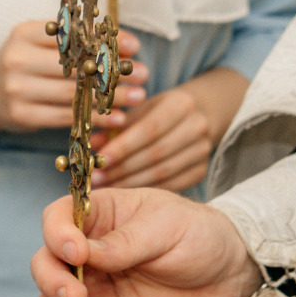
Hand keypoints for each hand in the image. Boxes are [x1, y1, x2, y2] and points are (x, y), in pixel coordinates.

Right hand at [0, 21, 146, 133]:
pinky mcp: (22, 115)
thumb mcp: (37, 43)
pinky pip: (66, 117)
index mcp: (24, 33)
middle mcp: (19, 60)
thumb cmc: (22, 64)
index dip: (105, 41)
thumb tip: (123, 44)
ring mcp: (18, 89)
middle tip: (144, 74)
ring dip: (110, 97)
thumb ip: (72, 40)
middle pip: (75, 66)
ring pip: (73, 94)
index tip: (134, 46)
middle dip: (113, 71)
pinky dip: (95, 119)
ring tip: (138, 97)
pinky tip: (118, 118)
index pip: (72, 35)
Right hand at [30, 188, 261, 296]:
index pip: (57, 220)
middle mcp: (87, 255)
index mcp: (99, 217)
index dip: (56, 236)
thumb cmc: (198, 235)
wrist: (229, 276)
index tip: (76, 253)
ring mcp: (95, 291)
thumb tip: (85, 254)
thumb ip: (126, 242)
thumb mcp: (167, 227)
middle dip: (51, 283)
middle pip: (45, 265)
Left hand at [91, 68, 247, 190]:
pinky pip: (172, 185)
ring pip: (163, 173)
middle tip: (97, 178)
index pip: (149, 129)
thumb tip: (92, 145)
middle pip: (156, 153)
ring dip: (131, 182)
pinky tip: (126, 193)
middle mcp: (197, 126)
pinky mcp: (202, 171)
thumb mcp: (139, 109)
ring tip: (106, 186)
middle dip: (123, 168)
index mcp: (182, 104)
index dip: (123, 146)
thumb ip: (117, 126)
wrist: (198, 115)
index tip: (99, 159)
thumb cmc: (159, 111)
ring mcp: (203, 150)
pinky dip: (147, 191)